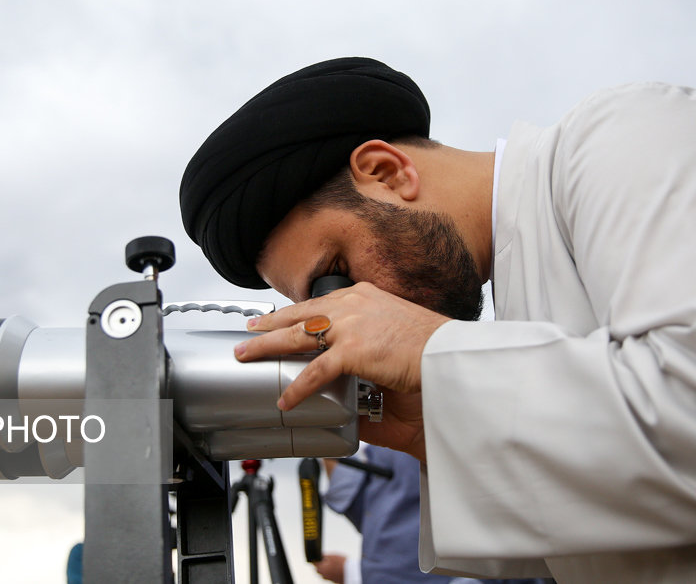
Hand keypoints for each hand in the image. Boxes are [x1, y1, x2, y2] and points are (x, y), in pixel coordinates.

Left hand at [233, 282, 446, 460]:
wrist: (447, 352)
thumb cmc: (431, 343)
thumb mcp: (395, 323)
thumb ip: (371, 331)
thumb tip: (358, 352)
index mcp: (361, 295)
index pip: (317, 303)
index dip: (292, 311)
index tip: (276, 316)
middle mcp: (352, 304)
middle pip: (299, 314)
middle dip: (269, 324)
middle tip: (249, 330)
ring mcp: (350, 326)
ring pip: (297, 337)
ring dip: (268, 348)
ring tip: (248, 357)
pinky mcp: (353, 351)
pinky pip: (316, 372)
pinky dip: (298, 387)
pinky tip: (286, 399)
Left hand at [314, 553, 346, 582]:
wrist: (352, 572)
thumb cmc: (342, 563)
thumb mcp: (333, 556)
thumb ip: (324, 555)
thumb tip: (320, 555)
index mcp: (321, 569)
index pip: (314, 563)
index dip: (315, 558)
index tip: (317, 556)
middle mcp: (324, 575)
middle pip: (318, 569)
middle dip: (320, 564)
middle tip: (325, 559)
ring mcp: (329, 579)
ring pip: (324, 573)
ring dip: (325, 568)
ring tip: (332, 563)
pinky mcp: (334, 581)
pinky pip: (329, 576)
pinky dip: (330, 572)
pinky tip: (336, 568)